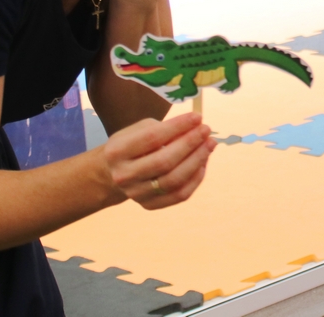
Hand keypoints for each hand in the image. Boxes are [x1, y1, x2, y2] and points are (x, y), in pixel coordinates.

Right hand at [102, 113, 216, 209]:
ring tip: (209, 144)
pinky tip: (202, 163)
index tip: (197, 117)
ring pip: (174, 180)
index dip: (178, 127)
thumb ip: (164, 128)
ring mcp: (136, 193)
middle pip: (164, 161)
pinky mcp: (149, 205)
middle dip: (190, 144)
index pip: (152, 138)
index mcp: (117, 151)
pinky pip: (179, 195)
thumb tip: (195, 126)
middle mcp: (124, 175)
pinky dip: (195, 178)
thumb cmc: (132, 145)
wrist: (114, 173)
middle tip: (206, 130)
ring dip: (197, 160)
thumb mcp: (140, 130)